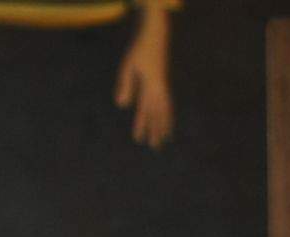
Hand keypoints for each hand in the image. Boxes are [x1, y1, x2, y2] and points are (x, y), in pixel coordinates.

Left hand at [115, 14, 173, 147]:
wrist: (155, 36)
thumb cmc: (138, 50)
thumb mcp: (127, 67)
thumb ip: (125, 85)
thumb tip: (121, 106)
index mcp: (150, 86)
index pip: (144, 110)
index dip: (141, 125)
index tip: (138, 139)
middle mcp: (159, 89)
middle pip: (157, 114)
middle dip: (156, 131)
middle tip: (155, 147)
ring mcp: (163, 86)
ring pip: (165, 110)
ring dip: (164, 125)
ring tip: (165, 139)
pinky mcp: (164, 84)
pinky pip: (168, 103)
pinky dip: (168, 115)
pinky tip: (167, 122)